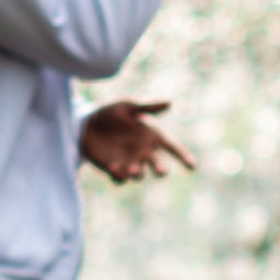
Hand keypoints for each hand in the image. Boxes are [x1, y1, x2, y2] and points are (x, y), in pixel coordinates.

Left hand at [79, 96, 195, 184]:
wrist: (85, 124)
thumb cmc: (110, 113)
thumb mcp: (128, 106)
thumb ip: (148, 107)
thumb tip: (170, 102)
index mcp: (152, 136)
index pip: (172, 147)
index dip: (184, 156)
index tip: (193, 166)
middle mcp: (144, 152)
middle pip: (158, 164)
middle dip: (160, 169)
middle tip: (161, 171)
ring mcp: (130, 162)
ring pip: (139, 174)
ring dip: (138, 173)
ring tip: (134, 170)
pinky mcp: (114, 169)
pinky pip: (120, 178)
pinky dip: (119, 176)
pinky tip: (114, 169)